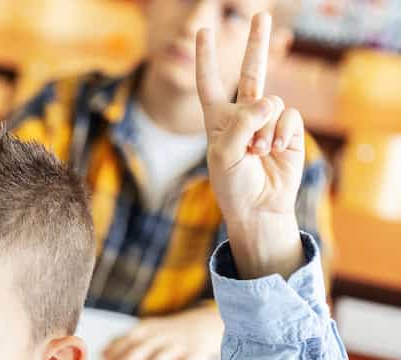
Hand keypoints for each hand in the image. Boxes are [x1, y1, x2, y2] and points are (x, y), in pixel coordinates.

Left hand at [102, 306, 222, 359]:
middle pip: (144, 347)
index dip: (116, 350)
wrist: (208, 323)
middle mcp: (164, 334)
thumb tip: (105, 355)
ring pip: (164, 355)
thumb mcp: (151, 330)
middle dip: (129, 359)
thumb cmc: (170, 333)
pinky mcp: (197, 353)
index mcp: (150, 328)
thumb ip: (130, 342)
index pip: (130, 338)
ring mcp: (181, 343)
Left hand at [196, 12, 303, 278]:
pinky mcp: (287, 130)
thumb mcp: (226, 154)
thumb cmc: (233, 185)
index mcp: (217, 121)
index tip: (202, 32)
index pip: (210, 84)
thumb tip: (269, 100)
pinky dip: (282, 135)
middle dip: (256, 45)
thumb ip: (242, 123)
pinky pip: (288, 118)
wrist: (258, 209)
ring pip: (272, 105)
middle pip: (250, 74)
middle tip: (261, 15)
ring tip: (258, 154)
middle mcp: (242, 117)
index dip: (205, 58)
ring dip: (265, 131)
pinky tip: (275, 152)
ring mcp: (267, 122)